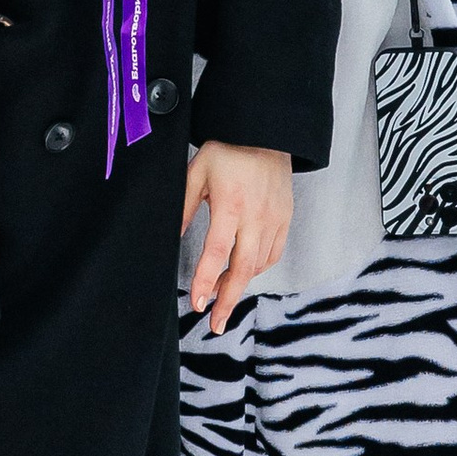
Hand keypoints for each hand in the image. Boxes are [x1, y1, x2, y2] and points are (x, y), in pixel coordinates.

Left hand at [182, 142, 292, 334]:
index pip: (217, 253)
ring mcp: (275, 218)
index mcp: (231, 205)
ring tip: (221, 294)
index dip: (205, 281)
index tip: (196, 303)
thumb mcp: (195, 173)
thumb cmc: (226, 150)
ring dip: (239, 283)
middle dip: (228, 300)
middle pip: (243, 269)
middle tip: (216, 324)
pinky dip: (257, 268)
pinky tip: (243, 272)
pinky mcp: (286, 217)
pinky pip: (273, 253)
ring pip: (258, 265)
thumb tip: (170, 239)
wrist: (265, 130)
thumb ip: (184, 208)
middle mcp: (256, 216)